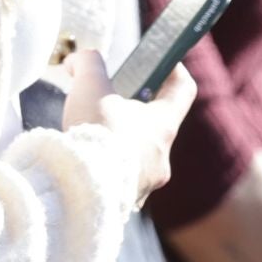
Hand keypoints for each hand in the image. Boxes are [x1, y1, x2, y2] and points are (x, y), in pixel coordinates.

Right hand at [61, 50, 195, 205]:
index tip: (156, 62)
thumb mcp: (89, 85)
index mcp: (163, 125)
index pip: (183, 90)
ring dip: (117, 140)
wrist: (81, 188)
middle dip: (132, 109)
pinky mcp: (126, 201)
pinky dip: (105, 166)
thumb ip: (88, 63)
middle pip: (155, 124)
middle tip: (104, 101)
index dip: (172, 70)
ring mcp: (147, 182)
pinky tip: (83, 161)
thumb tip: (78, 60)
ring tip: (88, 134)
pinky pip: (121, 178)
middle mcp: (162, 156)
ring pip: (137, 153)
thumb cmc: (94, 132)